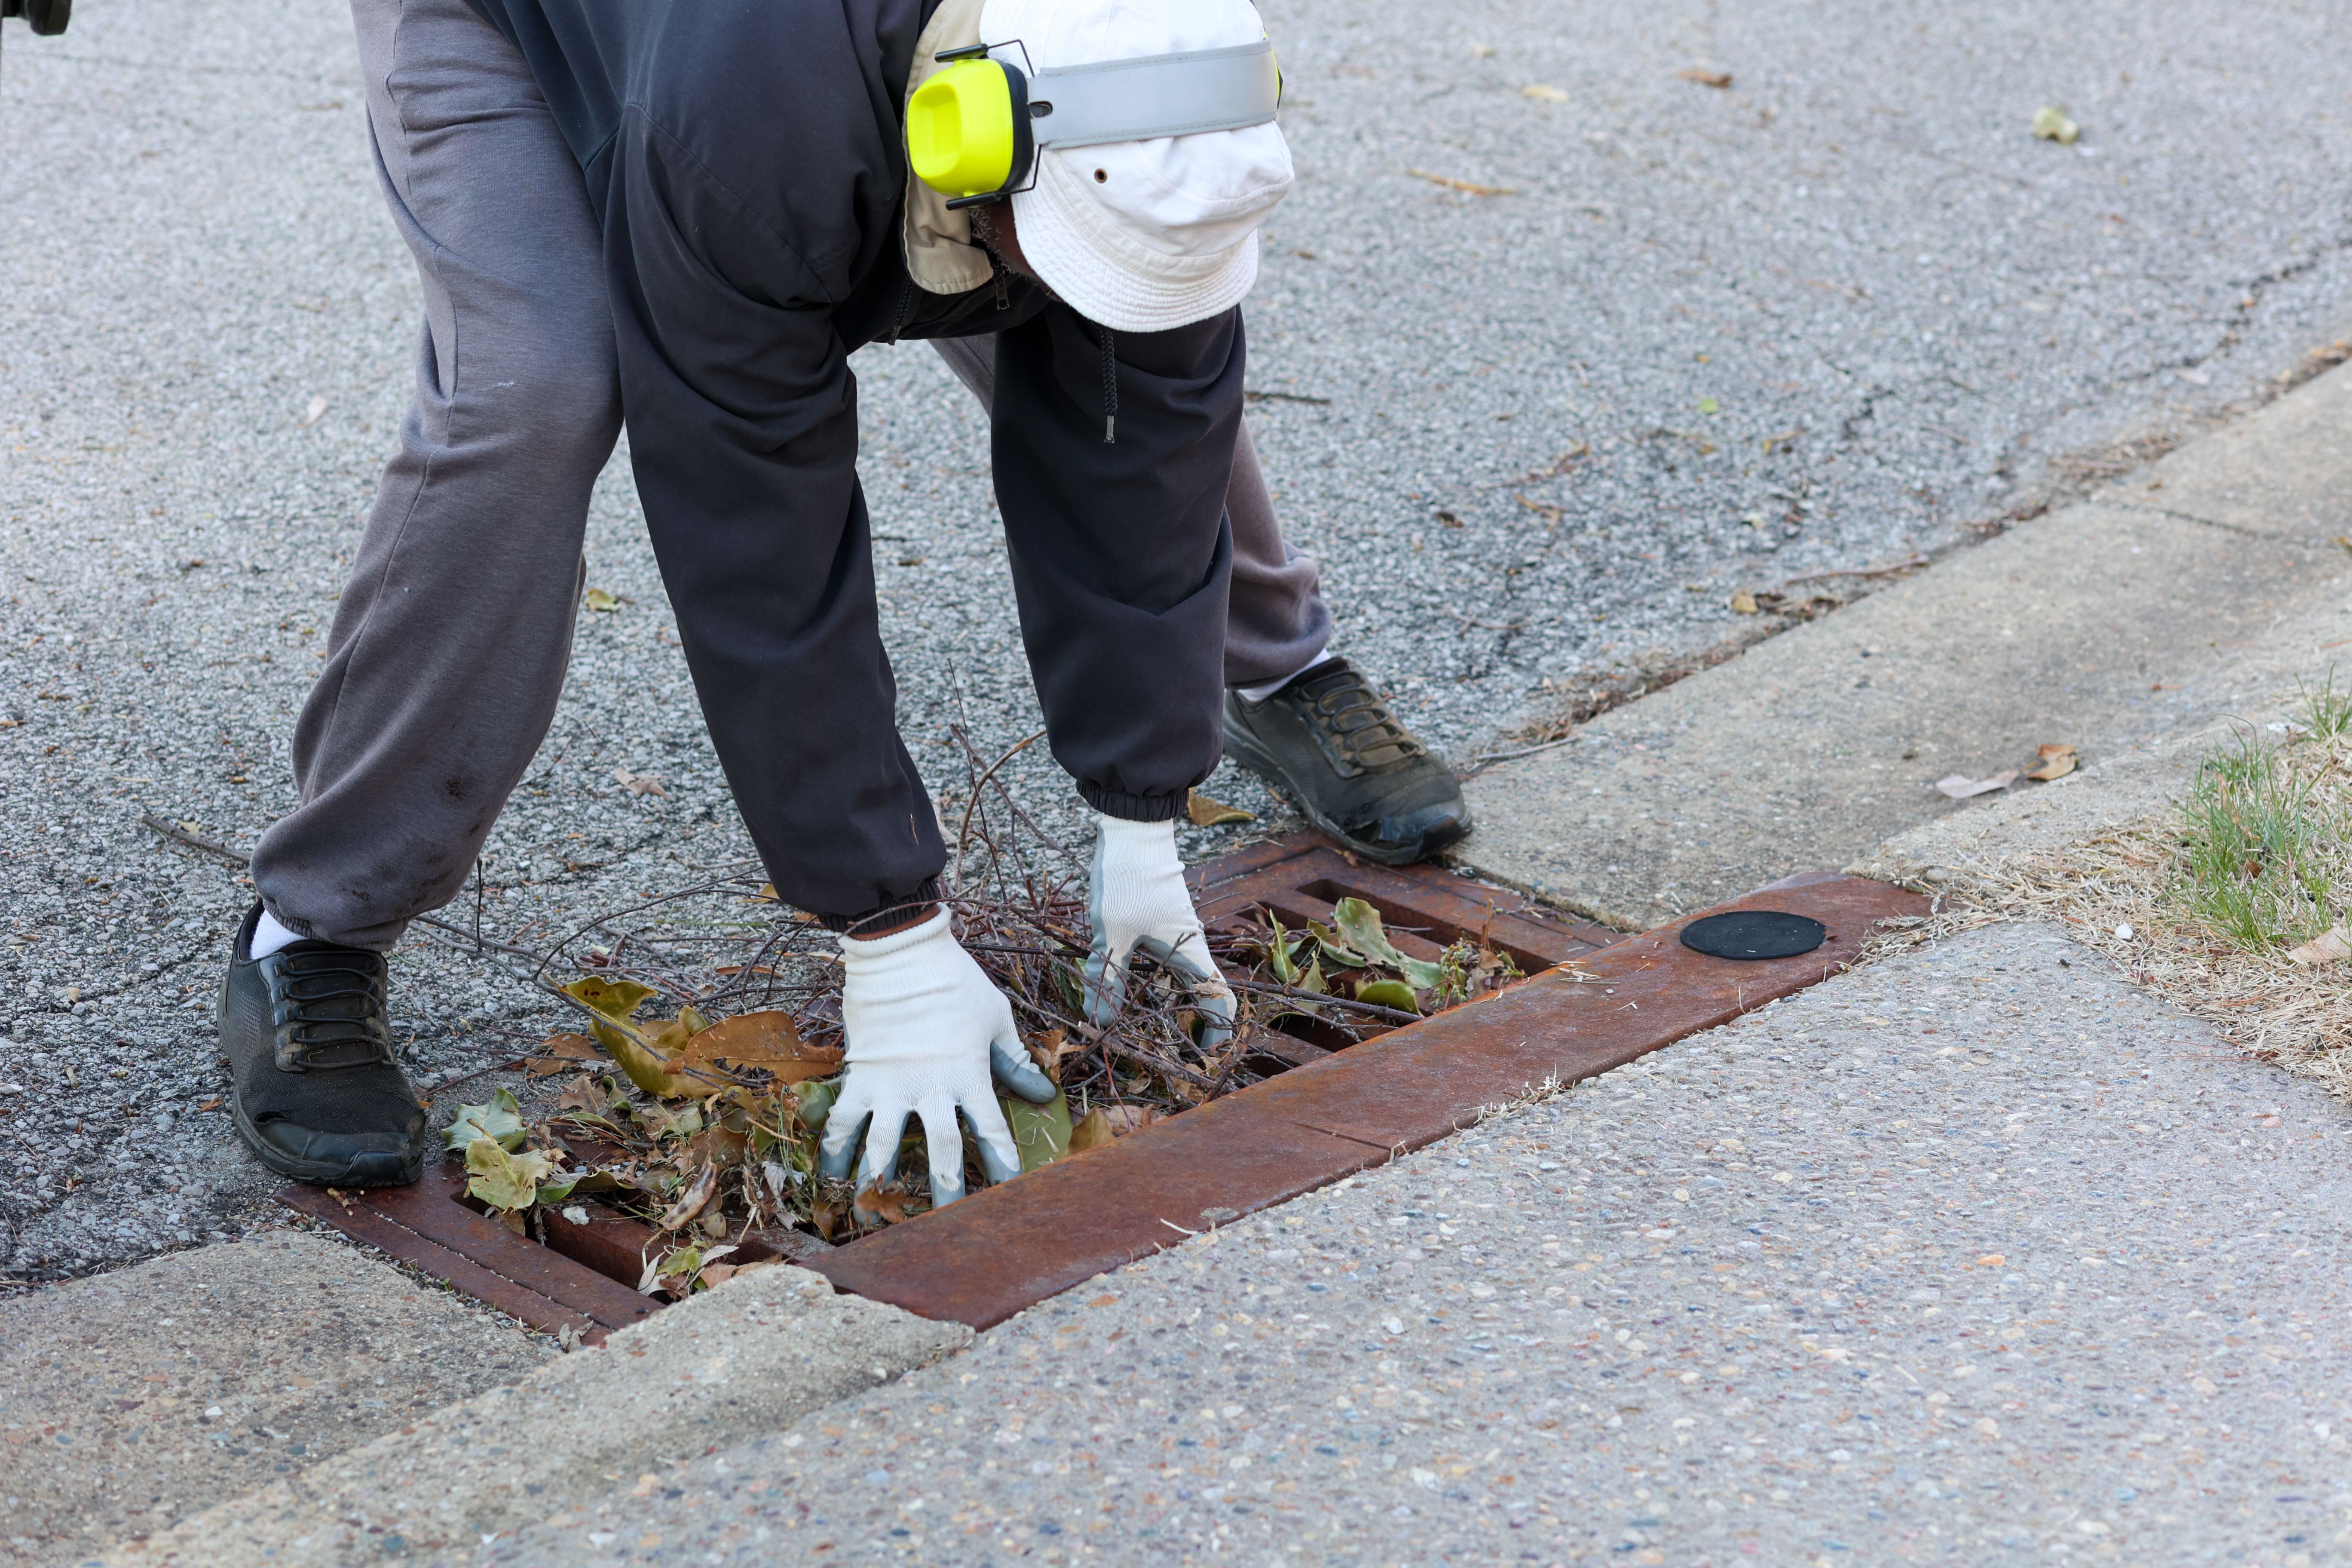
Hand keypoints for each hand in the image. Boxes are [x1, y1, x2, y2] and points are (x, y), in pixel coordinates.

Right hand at [818, 909, 1057, 1204]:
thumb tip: (1043, 1095)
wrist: (902, 952)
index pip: (992, 1131)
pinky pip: (844, 1120)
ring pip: (884, 1146)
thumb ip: (1015, 1061)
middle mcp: (931, 1087)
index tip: (1012, 1198)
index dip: (1004, 1166)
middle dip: (947, 1191)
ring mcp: (891, 1084)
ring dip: (880, 1182)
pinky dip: (836, 1149)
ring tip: (875, 1212)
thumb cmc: (955, 983)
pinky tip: (831, 1176)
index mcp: (969, 1075)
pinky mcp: (860, 1075)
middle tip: (947, 1228)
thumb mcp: (995, 1019)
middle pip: (942, 1151)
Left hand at [1083, 814, 1235, 1048]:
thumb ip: (1107, 979)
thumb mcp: (1111, 933)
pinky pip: (1163, 961)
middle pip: (1202, 992)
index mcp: (1190, 951)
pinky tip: (1126, 989)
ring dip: (1169, 1003)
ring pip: (1180, 977)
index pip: (1219, 999)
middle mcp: (1189, 945)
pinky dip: (1153, 981)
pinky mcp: (1158, 922)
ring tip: (1141, 1026)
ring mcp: (1175, 932)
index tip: (1203, 1055)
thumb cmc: (1127, 879)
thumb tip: (1101, 1024)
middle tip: (1169, 1050)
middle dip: (1192, 1024)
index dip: (1217, 1031)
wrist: (1132, 828)